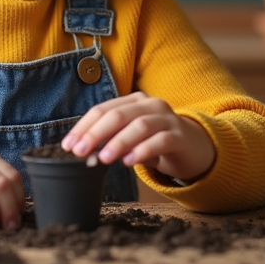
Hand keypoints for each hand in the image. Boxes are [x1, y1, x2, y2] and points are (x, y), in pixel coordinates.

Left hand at [60, 92, 215, 182]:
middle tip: (80, 152)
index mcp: (134, 101)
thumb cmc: (157, 142)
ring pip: (139, 126)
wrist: (196, 148)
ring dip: (118, 142)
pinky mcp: (180, 136)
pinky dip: (143, 150)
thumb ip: (111, 140)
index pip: (103, 109)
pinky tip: (130, 162)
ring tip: (103, 159)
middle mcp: (150, 105)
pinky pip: (160, 140)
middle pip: (118, 115)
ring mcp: (167, 119)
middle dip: (95, 133)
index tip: (68, 145)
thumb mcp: (132, 138)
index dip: (84, 127)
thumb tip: (83, 152)